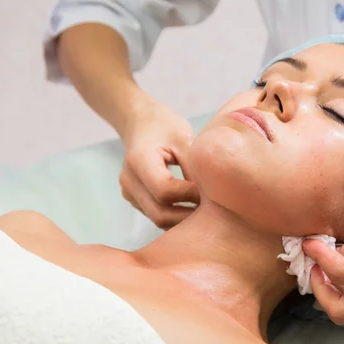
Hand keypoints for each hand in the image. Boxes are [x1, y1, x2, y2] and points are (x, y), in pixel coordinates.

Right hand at [119, 96, 199, 228]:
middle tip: (214, 212)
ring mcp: (129, 193)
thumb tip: (212, 196)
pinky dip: (176, 216)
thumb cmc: (164, 126)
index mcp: (138, 160)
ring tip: (207, 213)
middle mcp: (129, 181)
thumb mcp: (183, 138)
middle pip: (160, 213)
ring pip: (158, 218)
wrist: (140, 123)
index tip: (211, 193)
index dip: (190, 196)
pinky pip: (156, 214)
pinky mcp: (135, 199)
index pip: (164, 190)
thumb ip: (194, 166)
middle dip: (188, 216)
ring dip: (183, 220)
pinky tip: (193, 208)